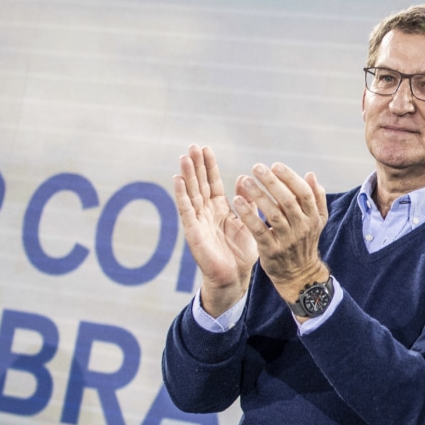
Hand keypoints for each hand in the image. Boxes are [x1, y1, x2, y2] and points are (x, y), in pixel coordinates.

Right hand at [174, 144, 257, 316]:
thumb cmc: (240, 253)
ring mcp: (198, 221)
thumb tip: (244, 181)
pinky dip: (182, 194)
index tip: (206, 148)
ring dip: (187, 175)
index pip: (213, 183)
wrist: (233, 278)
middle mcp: (206, 213)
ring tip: (184, 157)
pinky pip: (186, 209)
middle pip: (200, 184)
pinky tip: (178, 180)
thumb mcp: (247, 223)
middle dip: (196, 166)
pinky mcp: (193, 231)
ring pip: (191, 193)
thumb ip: (246, 203)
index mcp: (220, 210)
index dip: (209, 167)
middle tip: (192, 146)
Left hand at [232, 162, 329, 305]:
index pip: (304, 193)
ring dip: (259, 196)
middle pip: (288, 201)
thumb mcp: (316, 221)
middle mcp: (302, 227)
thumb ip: (316, 198)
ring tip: (246, 180)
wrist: (299, 274)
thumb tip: (311, 175)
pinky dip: (249, 215)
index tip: (275, 165)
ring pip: (273, 214)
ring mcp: (287, 240)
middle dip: (272, 182)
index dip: (290, 178)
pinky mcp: (271, 250)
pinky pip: (259, 230)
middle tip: (257, 167)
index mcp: (313, 217)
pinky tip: (238, 201)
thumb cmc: (304, 242)